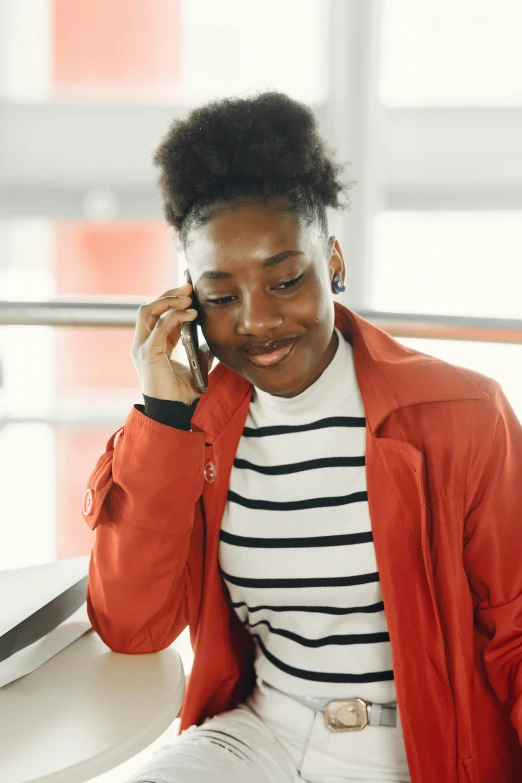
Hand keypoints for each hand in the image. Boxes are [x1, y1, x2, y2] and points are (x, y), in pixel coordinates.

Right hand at [131, 283, 205, 404]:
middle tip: (189, 286)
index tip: (190, 292)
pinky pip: (159, 326)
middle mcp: (143, 344)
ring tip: (188, 297)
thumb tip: (214, 339)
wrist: (173, 411)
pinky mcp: (147, 353)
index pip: (157, 316)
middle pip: (149, 308)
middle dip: (169, 294)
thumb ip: (200, 351)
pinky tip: (191, 314)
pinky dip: (175, 316)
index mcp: (152, 346)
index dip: (172, 301)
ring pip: (148, 311)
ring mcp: (142, 347)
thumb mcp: (194, 365)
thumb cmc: (181, 393)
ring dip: (168, 300)